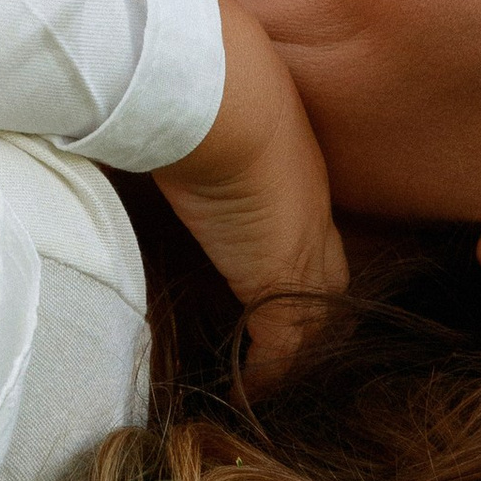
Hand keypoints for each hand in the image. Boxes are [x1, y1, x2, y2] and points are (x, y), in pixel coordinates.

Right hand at [156, 0, 349, 392]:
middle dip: (316, 323)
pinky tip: (249, 393)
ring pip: (316, 324)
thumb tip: (148, 129)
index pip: (315, 241)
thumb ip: (196, 139)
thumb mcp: (206, 118)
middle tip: (290, 359)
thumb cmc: (202, 88)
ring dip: (294, 356)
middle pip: (331, 289)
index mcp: (299, 178)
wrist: (218, 92)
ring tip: (270, 384)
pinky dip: (269, 376)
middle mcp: (313, 218)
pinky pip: (286, 350)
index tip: (280, 298)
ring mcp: (303, 253)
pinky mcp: (282, 282)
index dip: (303, 272)